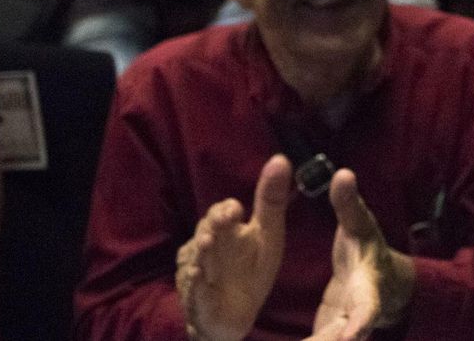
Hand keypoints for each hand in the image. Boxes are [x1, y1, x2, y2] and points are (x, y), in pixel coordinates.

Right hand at [177, 155, 292, 340]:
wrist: (234, 314)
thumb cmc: (251, 270)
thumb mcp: (268, 236)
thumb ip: (271, 201)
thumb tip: (281, 158)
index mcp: (228, 229)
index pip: (222, 211)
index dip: (226, 210)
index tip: (235, 212)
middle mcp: (208, 244)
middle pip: (205, 228)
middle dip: (210, 227)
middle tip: (219, 226)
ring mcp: (197, 267)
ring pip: (195, 256)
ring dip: (201, 253)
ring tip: (208, 248)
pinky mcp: (193, 294)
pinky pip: (191, 286)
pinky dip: (195, 282)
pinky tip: (200, 277)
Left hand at [306, 169, 414, 340]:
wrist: (381, 281)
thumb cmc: (368, 249)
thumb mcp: (361, 225)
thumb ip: (349, 204)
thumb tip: (343, 174)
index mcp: (368, 288)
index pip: (368, 308)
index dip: (361, 322)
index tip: (353, 335)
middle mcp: (359, 317)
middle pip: (347, 338)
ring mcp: (345, 331)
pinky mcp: (330, 335)